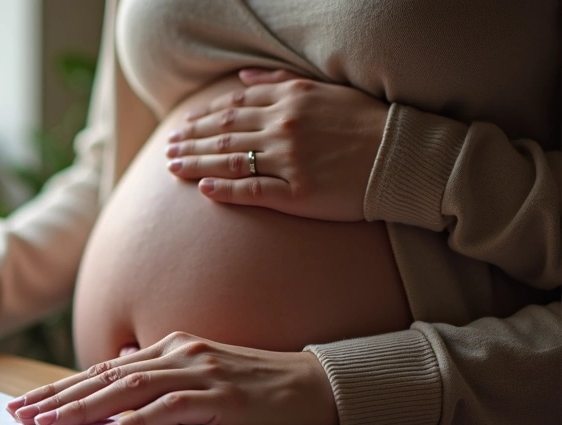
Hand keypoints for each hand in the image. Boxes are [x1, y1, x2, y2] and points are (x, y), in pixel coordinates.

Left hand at [6, 332, 338, 424]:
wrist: (315, 386)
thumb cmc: (255, 389)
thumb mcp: (198, 379)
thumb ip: (158, 377)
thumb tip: (116, 372)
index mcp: (169, 349)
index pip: (102, 371)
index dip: (61, 388)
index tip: (25, 406)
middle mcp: (177, 352)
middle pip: (104, 377)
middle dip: (57, 398)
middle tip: (18, 417)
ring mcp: (198, 370)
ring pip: (127, 389)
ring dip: (83, 409)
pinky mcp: (220, 394)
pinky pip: (171, 408)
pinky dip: (137, 421)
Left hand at [165, 69, 388, 221]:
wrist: (406, 157)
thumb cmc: (369, 122)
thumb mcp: (326, 90)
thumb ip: (280, 84)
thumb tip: (243, 80)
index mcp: (290, 101)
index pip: (233, 109)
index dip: (203, 118)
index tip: (183, 126)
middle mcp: (284, 128)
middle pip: (223, 134)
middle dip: (191, 141)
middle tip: (167, 149)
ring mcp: (289, 161)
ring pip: (229, 161)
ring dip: (196, 164)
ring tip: (172, 168)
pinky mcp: (297, 194)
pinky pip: (251, 191)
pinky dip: (224, 191)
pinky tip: (202, 192)